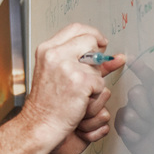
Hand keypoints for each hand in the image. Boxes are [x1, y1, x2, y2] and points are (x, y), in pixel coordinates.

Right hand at [23, 23, 124, 153]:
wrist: (40, 125)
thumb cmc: (47, 103)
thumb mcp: (58, 74)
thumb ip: (83, 61)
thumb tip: (114, 57)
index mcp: (47, 49)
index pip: (76, 29)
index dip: (92, 34)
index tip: (100, 43)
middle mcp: (56, 54)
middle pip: (90, 41)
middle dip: (97, 56)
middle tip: (90, 72)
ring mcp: (68, 67)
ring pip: (98, 66)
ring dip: (94, 81)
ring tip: (76, 94)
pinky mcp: (81, 82)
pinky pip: (100, 84)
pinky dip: (94, 96)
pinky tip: (79, 102)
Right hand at [114, 58, 153, 153]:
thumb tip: (152, 88)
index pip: (149, 78)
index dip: (139, 67)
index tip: (129, 58)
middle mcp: (145, 100)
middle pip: (136, 93)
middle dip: (146, 108)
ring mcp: (133, 112)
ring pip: (129, 111)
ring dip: (141, 124)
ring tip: (150, 131)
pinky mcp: (123, 125)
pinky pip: (122, 124)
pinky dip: (133, 134)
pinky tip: (141, 138)